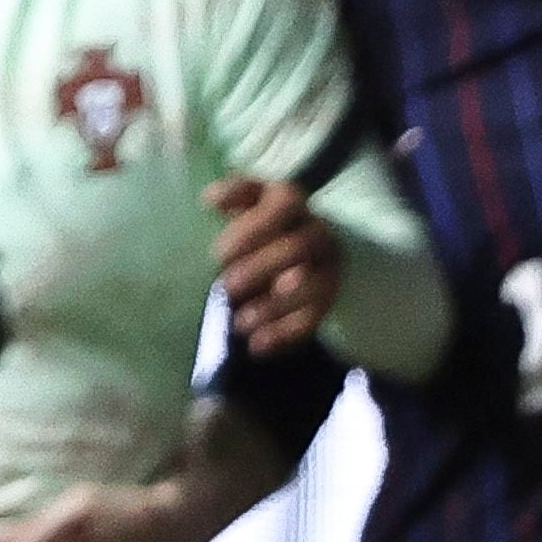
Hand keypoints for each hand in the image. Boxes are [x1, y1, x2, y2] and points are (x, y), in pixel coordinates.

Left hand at [206, 172, 338, 352]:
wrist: (295, 249)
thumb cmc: (260, 222)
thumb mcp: (248, 202)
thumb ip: (233, 195)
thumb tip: (211, 198)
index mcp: (294, 202)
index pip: (284, 206)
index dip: (253, 228)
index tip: (219, 252)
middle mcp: (318, 232)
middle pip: (297, 249)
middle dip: (259, 269)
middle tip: (225, 286)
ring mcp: (328, 268)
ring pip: (310, 288)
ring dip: (273, 307)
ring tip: (238, 322)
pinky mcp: (329, 300)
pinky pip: (315, 319)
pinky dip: (285, 335)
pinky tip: (258, 346)